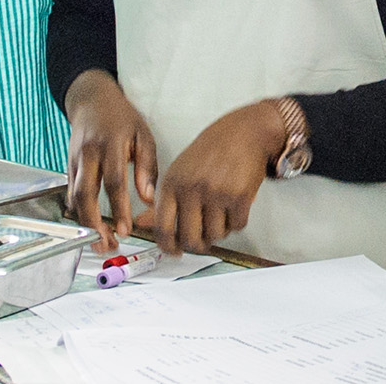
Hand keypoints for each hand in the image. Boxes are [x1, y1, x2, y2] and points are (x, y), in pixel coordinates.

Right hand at [64, 71, 157, 250]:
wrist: (91, 100)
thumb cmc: (121, 118)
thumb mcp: (142, 135)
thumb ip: (147, 166)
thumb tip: (149, 198)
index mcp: (110, 144)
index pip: (113, 181)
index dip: (118, 208)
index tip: (125, 229)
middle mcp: (89, 153)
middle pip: (85, 193)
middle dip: (94, 223)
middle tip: (107, 243)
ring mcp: (75, 160)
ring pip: (73, 196)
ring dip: (84, 223)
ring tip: (100, 241)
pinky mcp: (68, 166)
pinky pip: (70, 193)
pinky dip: (78, 213)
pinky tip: (90, 227)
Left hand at [148, 102, 281, 254]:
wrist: (242, 132)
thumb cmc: (210, 152)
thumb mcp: (180, 171)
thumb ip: (162, 200)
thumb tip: (142, 224)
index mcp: (172, 183)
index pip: (163, 227)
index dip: (167, 246)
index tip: (173, 252)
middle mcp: (192, 189)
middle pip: (190, 239)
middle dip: (197, 245)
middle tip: (202, 240)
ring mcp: (216, 194)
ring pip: (215, 236)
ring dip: (219, 232)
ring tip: (220, 215)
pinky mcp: (240, 197)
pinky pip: (237, 227)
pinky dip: (237, 222)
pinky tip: (234, 207)